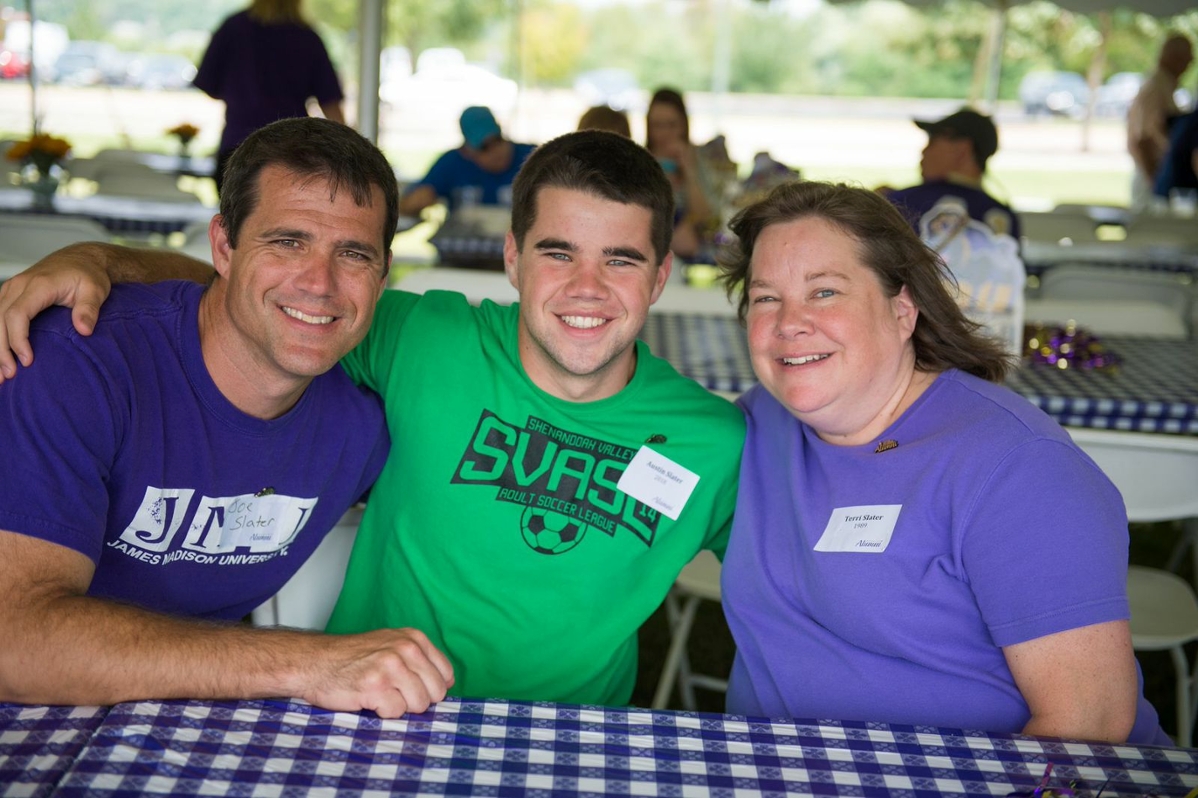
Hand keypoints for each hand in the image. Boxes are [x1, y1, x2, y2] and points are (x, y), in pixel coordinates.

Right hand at [0, 243, 111, 383]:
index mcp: (38, 285)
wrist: (81, 259)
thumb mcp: (96, 290)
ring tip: (0, 375)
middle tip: (9, 376)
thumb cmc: (88, 275)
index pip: (17, 314)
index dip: (18, 339)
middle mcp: (19, 286)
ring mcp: (11, 289)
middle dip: (1, 350)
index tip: (27, 361)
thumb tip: (84, 331)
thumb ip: (89, 309)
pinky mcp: (10, 295)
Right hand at [297, 628, 454, 717]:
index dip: (430, 688)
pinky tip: (368, 699)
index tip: (411, 688)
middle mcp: (406, 649)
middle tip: (393, 693)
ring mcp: (391, 666)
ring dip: (399, 707)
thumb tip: (448, 684)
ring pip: (419, 704)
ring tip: (380, 695)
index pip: (446, 675)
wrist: (314, 662)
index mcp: (415, 638)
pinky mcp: (376, 685)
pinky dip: (382, 713)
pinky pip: (396, 713)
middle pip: (436, 693)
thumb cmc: (353, 659)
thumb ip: (419, 660)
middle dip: (416, 700)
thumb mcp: (391, 646)